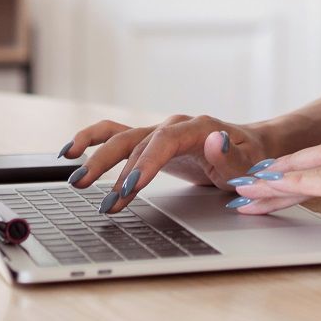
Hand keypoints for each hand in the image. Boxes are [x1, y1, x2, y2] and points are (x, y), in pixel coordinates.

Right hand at [58, 114, 269, 214]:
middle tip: (98, 195)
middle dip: (114, 168)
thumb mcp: (249, 165)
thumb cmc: (250, 158)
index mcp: (198, 127)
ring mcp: (159, 131)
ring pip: (120, 138)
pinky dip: (92, 140)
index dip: (146, 163)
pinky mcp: (150, 142)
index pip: (165, 141)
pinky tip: (70, 152)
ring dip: (96, 158)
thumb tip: (213, 141)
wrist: (249, 147)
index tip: (131, 186)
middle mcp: (174, 125)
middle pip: (136, 140)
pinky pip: (117, 135)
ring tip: (75, 179)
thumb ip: (231, 157)